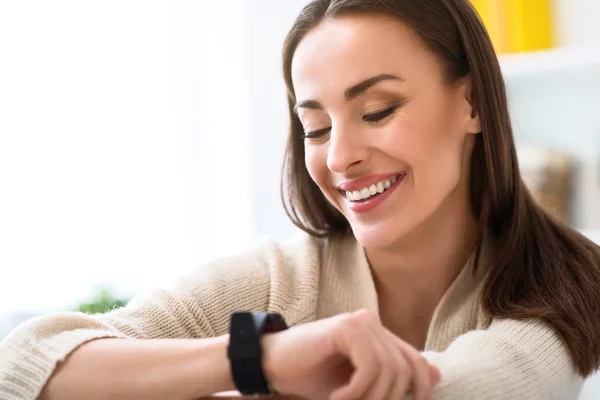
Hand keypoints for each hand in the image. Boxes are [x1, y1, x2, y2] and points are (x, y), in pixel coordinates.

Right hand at [261, 309, 440, 399]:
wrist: (273, 366)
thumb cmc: (313, 378)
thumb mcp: (358, 386)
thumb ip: (391, 379)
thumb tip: (437, 375)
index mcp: (377, 334)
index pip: (415, 361)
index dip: (421, 387)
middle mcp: (372, 323)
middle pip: (405, 368)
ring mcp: (359, 322)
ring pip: (388, 370)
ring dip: (368, 399)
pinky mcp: (346, 327)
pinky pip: (370, 366)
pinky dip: (356, 391)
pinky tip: (337, 398)